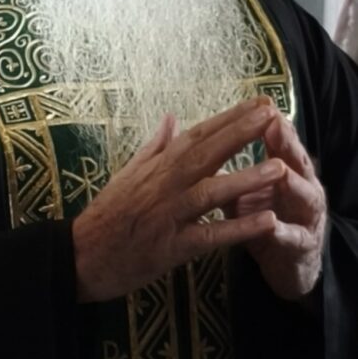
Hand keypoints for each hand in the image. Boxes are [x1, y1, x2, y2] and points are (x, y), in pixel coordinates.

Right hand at [73, 97, 282, 301]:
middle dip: (241, 132)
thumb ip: (154, 146)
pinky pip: (209, 236)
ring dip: (246, 179)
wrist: (80, 256)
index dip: (229, 117)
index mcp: (157, 166)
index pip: (197, 134)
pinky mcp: (171, 247)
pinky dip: (237, 229)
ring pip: (211, 191)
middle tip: (272, 114)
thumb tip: (171, 117)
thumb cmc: (106, 215)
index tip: (257, 102)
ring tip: (279, 166)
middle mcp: (164, 184)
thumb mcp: (127, 173)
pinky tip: (265, 221)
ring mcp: (168, 215)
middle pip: (207, 153)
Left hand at [234, 111, 326, 299]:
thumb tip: (204, 132)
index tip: (259, 102)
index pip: (279, 140)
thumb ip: (228, 161)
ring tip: (279, 169)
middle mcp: (302, 187)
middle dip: (285, 142)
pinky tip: (271, 224)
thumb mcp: (243, 186)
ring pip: (302, 195)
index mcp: (287, 169)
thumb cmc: (261, 218)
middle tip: (275, 123)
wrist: (286, 264)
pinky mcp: (301, 245)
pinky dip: (281, 231)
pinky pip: (291, 237)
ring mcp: (306, 216)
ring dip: (291, 182)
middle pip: (295, 160)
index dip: (269, 123)